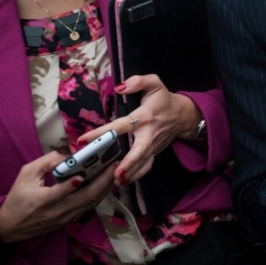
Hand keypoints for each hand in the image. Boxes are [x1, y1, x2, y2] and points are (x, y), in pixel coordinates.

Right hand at [0, 151, 115, 244]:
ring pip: (90, 203)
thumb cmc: (18, 197)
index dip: (70, 185)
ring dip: (105, 188)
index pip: (58, 194)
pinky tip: (107, 183)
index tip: (82, 175)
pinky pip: (88, 207)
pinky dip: (99, 195)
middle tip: (114, 165)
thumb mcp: (26, 175)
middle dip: (102, 181)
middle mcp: (55, 212)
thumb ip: (46, 162)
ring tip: (115, 171)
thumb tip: (68, 156)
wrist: (11, 226)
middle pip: (84, 198)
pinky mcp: (70, 221)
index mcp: (41, 200)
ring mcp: (65, 218)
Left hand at [77, 75, 201, 186]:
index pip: (120, 125)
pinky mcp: (154, 153)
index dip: (102, 133)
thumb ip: (137, 82)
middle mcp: (148, 133)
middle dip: (128, 163)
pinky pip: (146, 167)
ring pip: (142, 162)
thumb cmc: (163, 99)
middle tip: (116, 174)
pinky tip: (123, 181)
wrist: (182, 115)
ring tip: (115, 182)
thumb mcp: (154, 83)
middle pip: (138, 151)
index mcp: (144, 116)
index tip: (82, 141)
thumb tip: (119, 88)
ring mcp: (152, 146)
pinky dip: (136, 175)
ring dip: (131, 173)